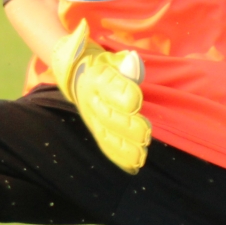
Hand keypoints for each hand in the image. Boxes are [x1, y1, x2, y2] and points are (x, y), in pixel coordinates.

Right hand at [49, 21, 150, 172]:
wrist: (80, 75)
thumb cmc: (105, 65)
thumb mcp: (114, 58)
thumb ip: (126, 63)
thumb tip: (133, 65)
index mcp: (96, 77)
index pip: (107, 86)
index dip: (122, 94)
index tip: (137, 101)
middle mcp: (91, 100)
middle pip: (107, 115)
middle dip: (127, 127)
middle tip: (146, 133)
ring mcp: (92, 118)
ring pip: (106, 135)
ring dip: (124, 148)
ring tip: (141, 156)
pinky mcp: (96, 130)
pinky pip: (106, 146)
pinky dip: (119, 158)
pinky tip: (133, 166)